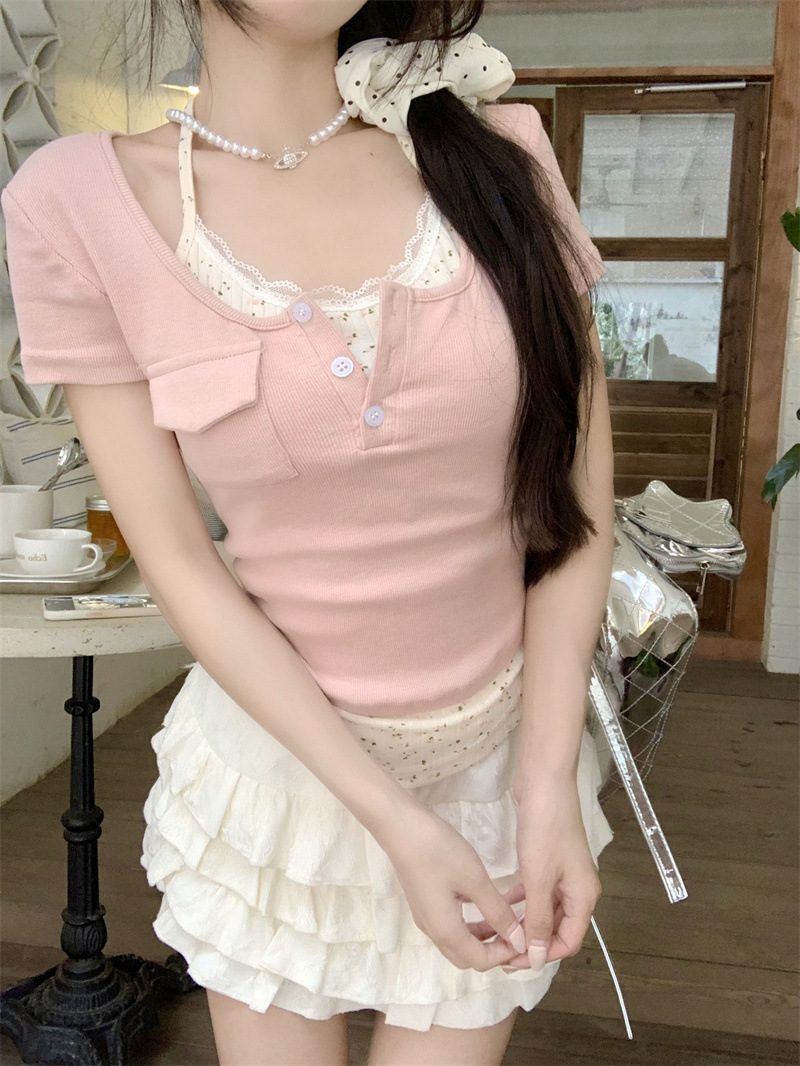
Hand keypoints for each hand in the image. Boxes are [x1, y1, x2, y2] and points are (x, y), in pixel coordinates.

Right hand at [381, 804, 529, 971]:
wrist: (399, 826)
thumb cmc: (438, 851)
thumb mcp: (474, 879)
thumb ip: (498, 912)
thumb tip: (520, 941)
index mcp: (446, 931)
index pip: (480, 961)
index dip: (506, 955)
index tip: (528, 937)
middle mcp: (434, 930)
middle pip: (468, 956)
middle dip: (496, 950)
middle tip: (518, 931)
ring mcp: (427, 915)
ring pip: (460, 940)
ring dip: (485, 935)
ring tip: (508, 916)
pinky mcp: (425, 900)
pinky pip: (452, 923)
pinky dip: (473, 920)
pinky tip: (486, 902)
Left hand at [495, 779, 601, 973]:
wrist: (545, 781)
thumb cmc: (545, 829)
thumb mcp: (539, 878)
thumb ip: (536, 920)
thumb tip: (534, 959)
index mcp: (583, 897)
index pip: (567, 942)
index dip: (541, 956)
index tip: (511, 961)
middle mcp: (578, 888)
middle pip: (556, 928)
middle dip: (531, 941)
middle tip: (499, 948)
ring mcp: (564, 872)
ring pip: (545, 909)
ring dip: (525, 921)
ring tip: (497, 931)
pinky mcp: (549, 858)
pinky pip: (538, 890)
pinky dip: (523, 899)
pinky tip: (505, 901)